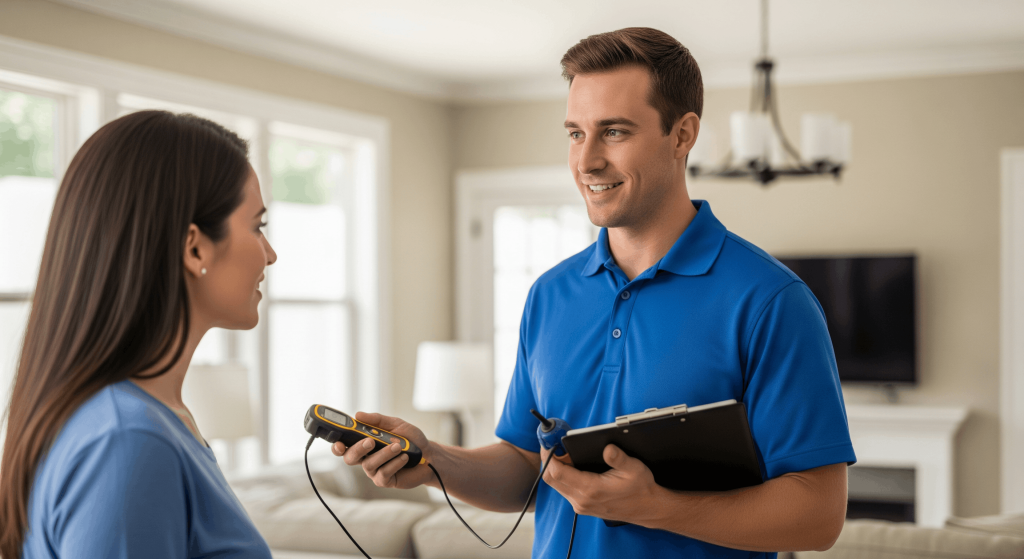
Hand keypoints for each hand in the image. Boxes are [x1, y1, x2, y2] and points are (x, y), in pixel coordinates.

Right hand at [331, 412, 433, 489]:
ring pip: (368, 465)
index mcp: (365, 443)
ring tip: (398, 447)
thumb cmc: (411, 439)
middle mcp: (366, 458)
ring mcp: (375, 470)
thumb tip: (358, 415)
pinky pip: (383, 473)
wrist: (429, 454)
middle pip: (350, 457)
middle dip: (357, 449)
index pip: (345, 445)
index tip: (338, 441)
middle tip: (370, 441)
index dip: (337, 445)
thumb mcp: (396, 424)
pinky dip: (394, 463)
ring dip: (383, 454)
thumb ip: (377, 420)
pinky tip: (404, 457)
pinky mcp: (385, 480)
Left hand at [541, 444, 661, 525]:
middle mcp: (582, 500)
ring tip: (562, 452)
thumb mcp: (634, 468)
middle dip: (548, 460)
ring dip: (555, 469)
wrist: (647, 509)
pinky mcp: (582, 506)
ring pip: (556, 485)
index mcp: (591, 489)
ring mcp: (581, 505)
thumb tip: (607, 448)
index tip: (547, 443)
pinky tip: (571, 465)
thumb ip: (619, 458)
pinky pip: (564, 490)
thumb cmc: (640, 488)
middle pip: (551, 480)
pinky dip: (562, 477)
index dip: (548, 457)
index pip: (557, 473)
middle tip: (552, 444)